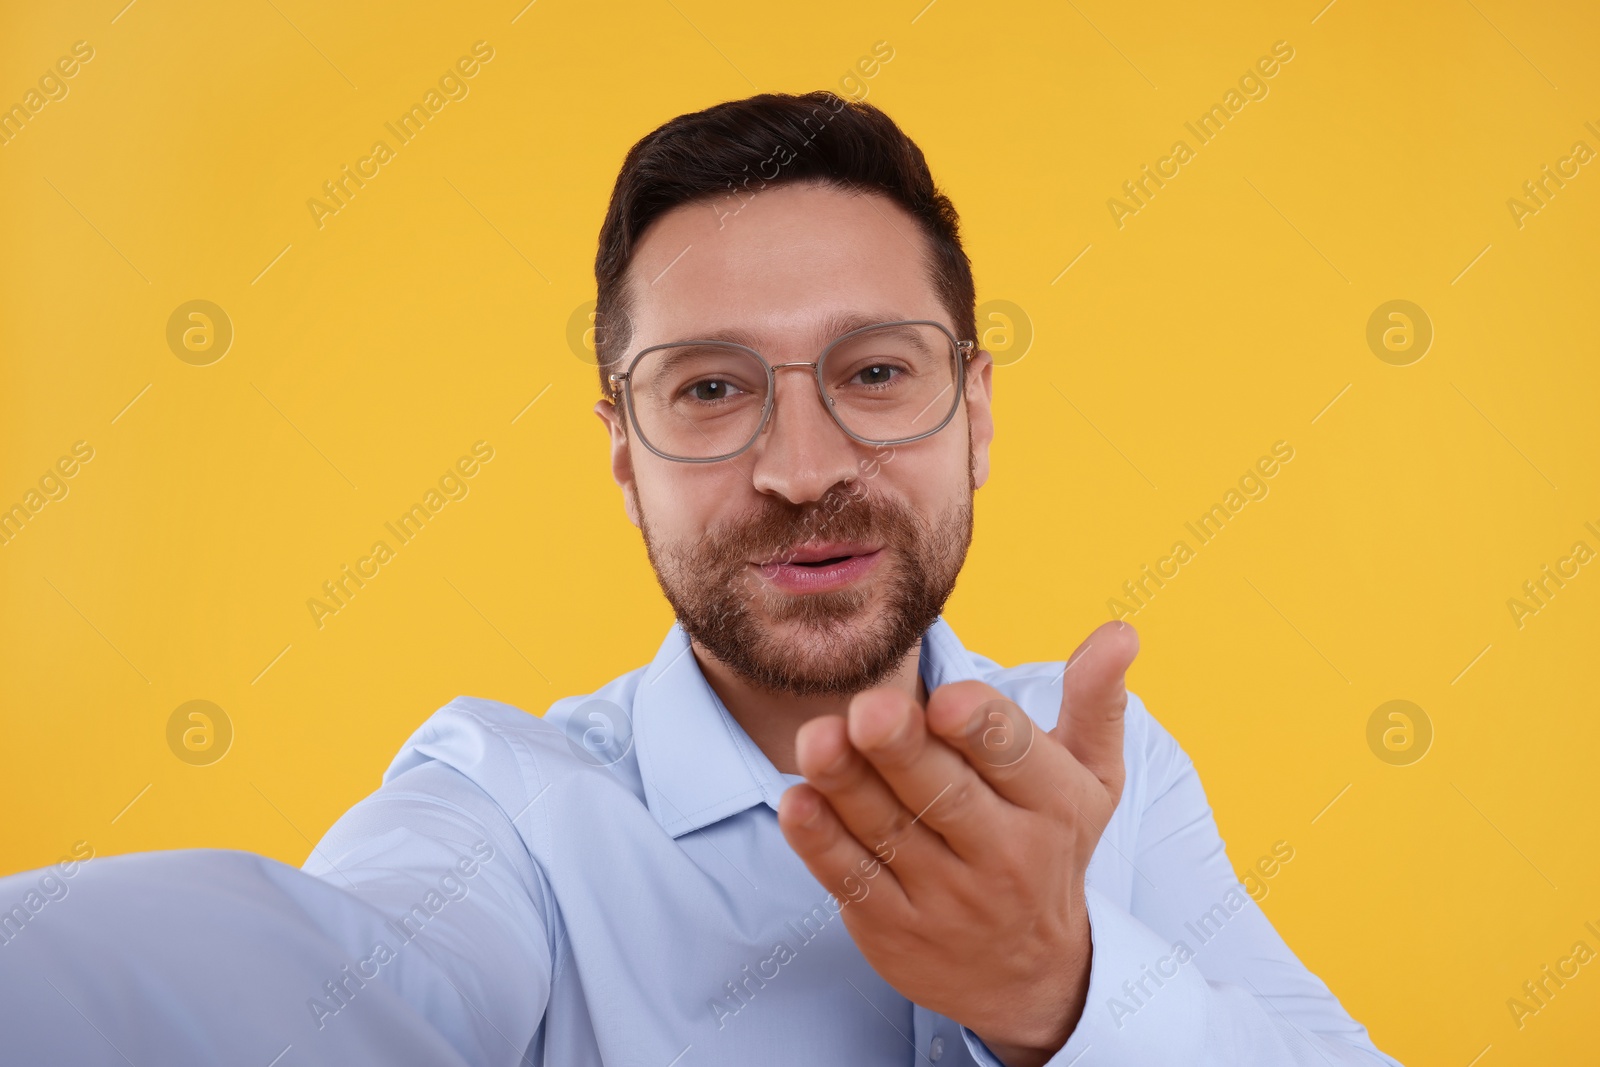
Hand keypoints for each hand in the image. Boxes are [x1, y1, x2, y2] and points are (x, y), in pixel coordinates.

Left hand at [777, 620, 1137, 1066]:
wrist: (1030, 976)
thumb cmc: (1052, 843)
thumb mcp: (1090, 777)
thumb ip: (1094, 701)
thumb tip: (1120, 631)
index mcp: (1054, 804)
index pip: (1015, 756)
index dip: (980, 726)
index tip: (945, 699)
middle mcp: (1004, 855)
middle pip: (945, 794)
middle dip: (903, 749)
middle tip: (867, 709)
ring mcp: (946, 898)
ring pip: (888, 833)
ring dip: (846, 784)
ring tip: (816, 738)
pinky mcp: (892, 930)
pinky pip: (852, 879)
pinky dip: (821, 841)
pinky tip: (798, 801)